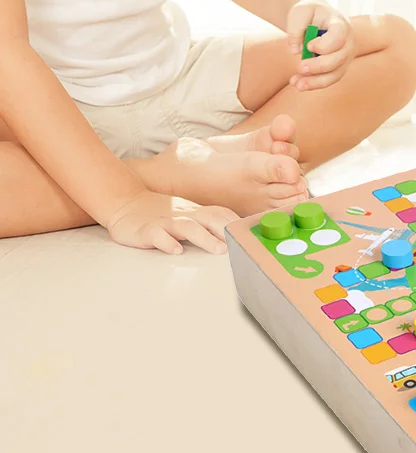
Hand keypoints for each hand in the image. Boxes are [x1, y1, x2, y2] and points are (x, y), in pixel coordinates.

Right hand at [104, 190, 236, 254]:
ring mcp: (165, 222)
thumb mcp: (188, 213)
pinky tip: (175, 250)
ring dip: (205, 238)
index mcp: (196, 211)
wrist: (126, 201)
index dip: (237, 222)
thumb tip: (236, 230)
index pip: (221, 213)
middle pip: (210, 219)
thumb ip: (209, 220)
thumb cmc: (162, 211)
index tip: (252, 233)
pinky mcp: (146, 230)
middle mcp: (184, 215)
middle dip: (227, 230)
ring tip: (219, 250)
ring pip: (188, 228)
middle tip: (242, 243)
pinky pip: (157, 235)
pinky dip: (167, 242)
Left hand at [287, 0, 355, 89]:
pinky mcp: (338, 67)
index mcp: (340, 24)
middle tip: (300, 67)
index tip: (309, 46)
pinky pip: (328, 79)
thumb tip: (296, 50)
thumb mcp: (300, 12)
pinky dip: (313, 83)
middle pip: (339, 58)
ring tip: (296, 84)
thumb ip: (296, 27)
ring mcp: (345, 56)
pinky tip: (297, 83)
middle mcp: (348, 42)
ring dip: (316, 81)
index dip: (325, 45)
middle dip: (320, 66)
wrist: (317, 17)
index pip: (339, 36)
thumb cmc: (309, 13)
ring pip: (335, 74)